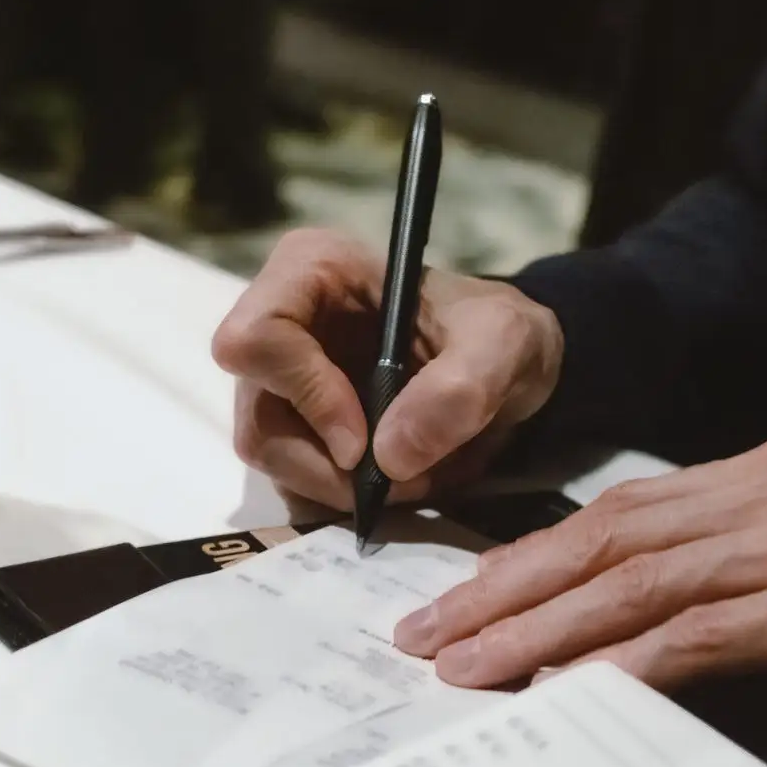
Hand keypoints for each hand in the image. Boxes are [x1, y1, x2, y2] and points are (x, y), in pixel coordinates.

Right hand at [213, 229, 563, 510]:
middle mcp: (281, 321)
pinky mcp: (296, 426)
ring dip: (337, 487)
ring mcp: (282, 380)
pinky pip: (293, 480)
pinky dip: (342, 497)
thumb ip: (459, 390)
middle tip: (399, 481)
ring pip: (270, 455)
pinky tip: (394, 484)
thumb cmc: (500, 334)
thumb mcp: (505, 344)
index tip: (364, 442)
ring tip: (409, 481)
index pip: (255, 338)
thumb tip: (389, 457)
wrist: (511, 369)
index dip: (305, 396)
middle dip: (326, 465)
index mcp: (312, 270)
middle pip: (259, 415)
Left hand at [394, 401, 766, 688]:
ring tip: (463, 671)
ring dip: (537, 630)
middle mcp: (758, 496)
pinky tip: (570, 693)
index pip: (626, 508)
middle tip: (426, 637)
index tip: (475, 589)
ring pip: (630, 585)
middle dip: (504, 589)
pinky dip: (626, 665)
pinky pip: (700, 639)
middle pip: (602, 540)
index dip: (540, 550)